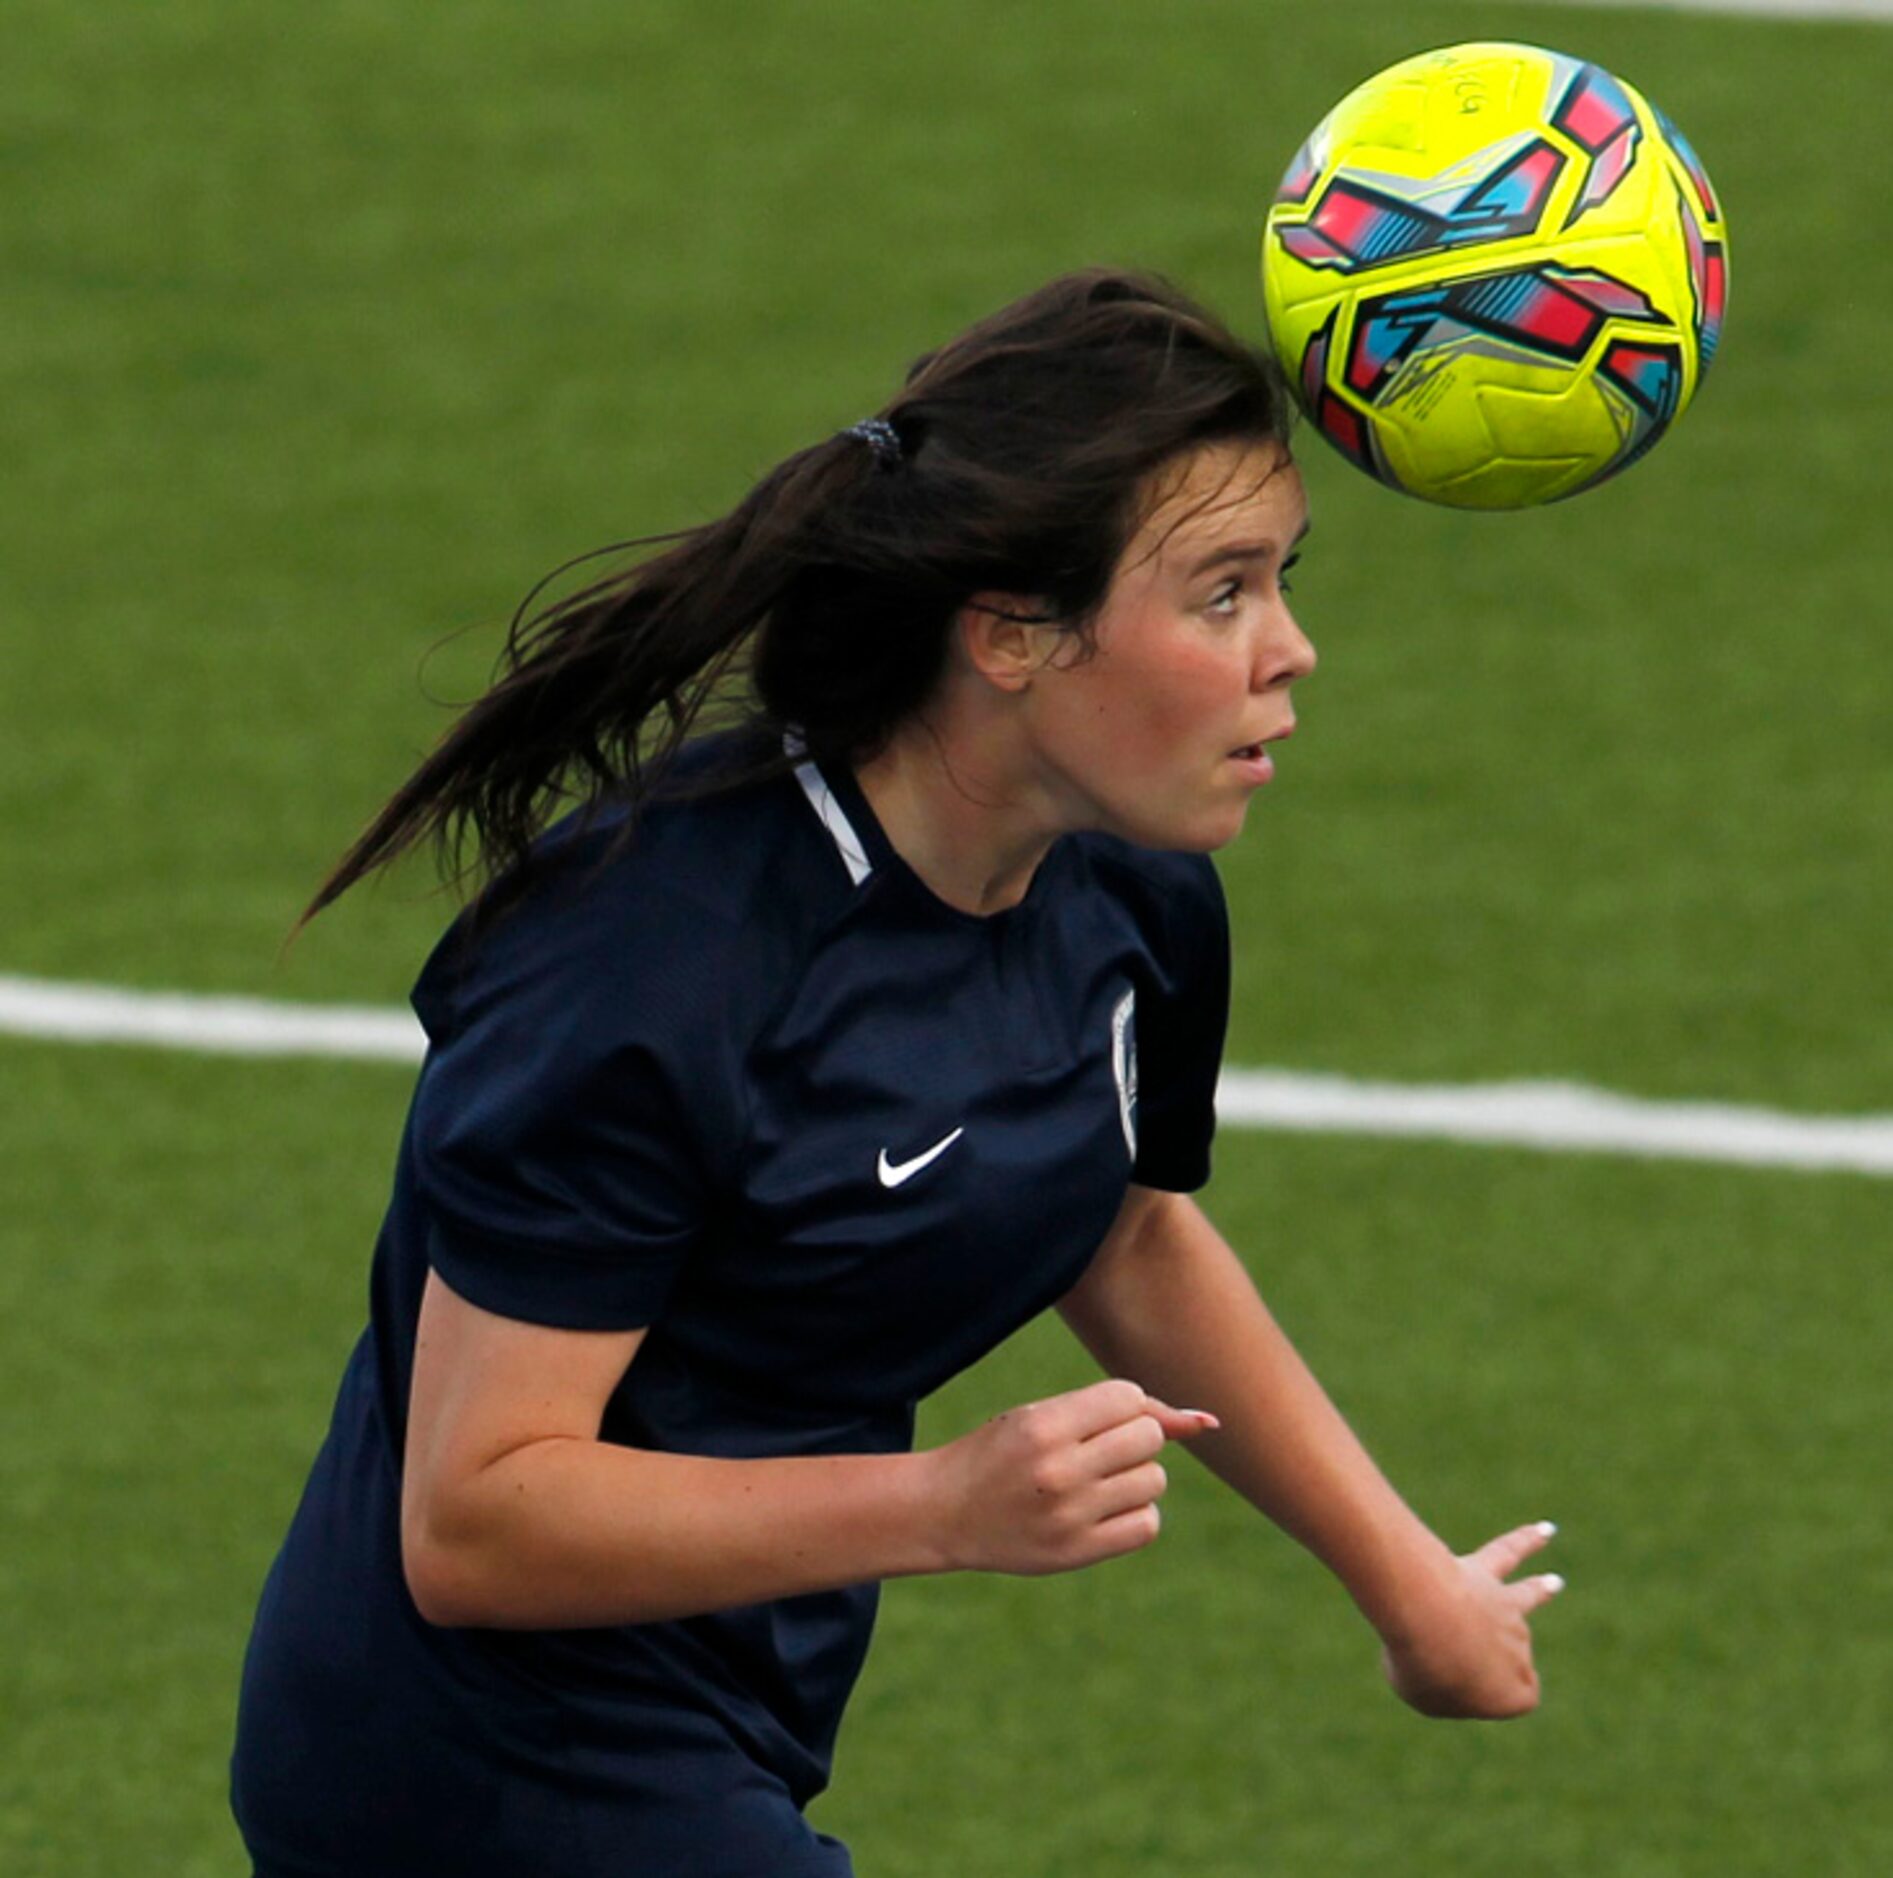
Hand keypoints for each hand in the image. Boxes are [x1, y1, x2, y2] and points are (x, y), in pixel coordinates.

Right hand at [924, 1378, 1218, 1575]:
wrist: (945, 1512)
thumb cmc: (1002, 1453)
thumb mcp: (1043, 1416)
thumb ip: (1118, 1411)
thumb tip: (1209, 1422)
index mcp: (1044, 1426)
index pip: (1128, 1397)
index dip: (1122, 1405)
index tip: (1095, 1418)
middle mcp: (1059, 1471)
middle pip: (1148, 1438)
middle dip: (1134, 1438)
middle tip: (1097, 1449)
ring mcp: (1070, 1516)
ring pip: (1154, 1481)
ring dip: (1137, 1476)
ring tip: (1097, 1480)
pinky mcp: (1077, 1553)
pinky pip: (1147, 1525)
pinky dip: (1135, 1513)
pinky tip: (1103, 1509)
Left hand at [1379, 1522, 1564, 1719]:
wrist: (1426, 1618)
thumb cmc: (1424, 1666)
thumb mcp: (1422, 1695)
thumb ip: (1434, 1676)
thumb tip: (1434, 1636)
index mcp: (1518, 1697)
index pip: (1504, 1701)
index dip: (1466, 1695)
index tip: (1447, 1687)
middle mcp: (1521, 1650)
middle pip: (1486, 1660)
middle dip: (1455, 1659)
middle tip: (1445, 1657)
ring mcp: (1506, 1608)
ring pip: (1522, 1599)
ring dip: (1536, 1590)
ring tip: (1553, 1583)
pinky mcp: (1483, 1572)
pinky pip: (1511, 1552)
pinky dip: (1528, 1540)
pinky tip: (1546, 1530)